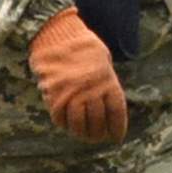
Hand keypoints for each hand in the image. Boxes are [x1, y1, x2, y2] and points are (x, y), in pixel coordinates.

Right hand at [29, 8, 128, 142]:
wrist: (56, 34)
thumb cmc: (82, 46)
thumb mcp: (103, 60)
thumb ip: (107, 82)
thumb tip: (109, 104)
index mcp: (107, 81)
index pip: (116, 112)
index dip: (117, 128)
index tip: (117, 137)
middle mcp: (91, 90)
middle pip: (98, 121)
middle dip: (99, 133)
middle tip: (99, 138)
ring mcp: (72, 94)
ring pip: (79, 124)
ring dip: (82, 134)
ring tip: (85, 136)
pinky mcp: (54, 96)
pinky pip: (60, 118)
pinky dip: (65, 125)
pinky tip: (69, 126)